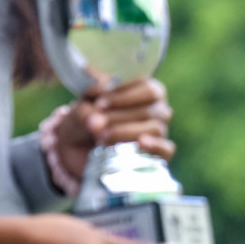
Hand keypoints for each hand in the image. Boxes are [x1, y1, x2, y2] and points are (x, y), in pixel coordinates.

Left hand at [54, 78, 175, 178]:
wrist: (77, 149)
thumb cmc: (87, 119)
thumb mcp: (83, 103)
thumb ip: (90, 99)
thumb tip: (98, 107)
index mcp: (146, 93)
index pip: (149, 88)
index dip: (125, 95)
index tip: (99, 104)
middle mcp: (158, 111)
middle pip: (151, 110)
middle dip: (120, 117)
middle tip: (96, 124)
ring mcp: (159, 134)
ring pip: (156, 129)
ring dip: (126, 132)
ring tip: (102, 137)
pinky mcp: (157, 155)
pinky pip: (167, 149)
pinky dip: (155, 146)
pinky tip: (140, 143)